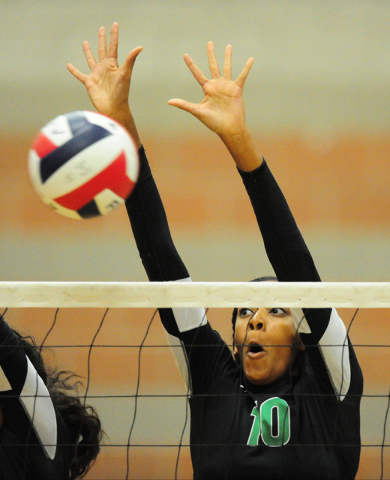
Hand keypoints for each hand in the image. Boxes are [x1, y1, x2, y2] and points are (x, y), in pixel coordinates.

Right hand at [67, 22, 142, 147]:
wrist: (113, 108)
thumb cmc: (121, 93)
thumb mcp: (125, 74)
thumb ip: (130, 60)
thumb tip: (140, 47)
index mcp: (113, 65)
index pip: (113, 47)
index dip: (114, 36)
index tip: (114, 24)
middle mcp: (105, 68)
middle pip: (102, 50)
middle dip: (102, 39)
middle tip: (101, 29)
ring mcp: (97, 75)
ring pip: (91, 60)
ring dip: (88, 52)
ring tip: (85, 42)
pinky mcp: (89, 83)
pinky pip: (80, 75)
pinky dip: (74, 71)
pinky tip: (68, 65)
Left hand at [168, 42, 253, 138]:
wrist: (229, 128)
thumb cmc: (213, 122)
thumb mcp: (197, 111)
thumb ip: (184, 105)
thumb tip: (169, 102)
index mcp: (207, 89)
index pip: (197, 74)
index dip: (191, 64)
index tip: (185, 55)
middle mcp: (216, 85)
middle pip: (213, 65)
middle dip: (211, 54)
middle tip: (209, 42)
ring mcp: (227, 86)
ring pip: (227, 67)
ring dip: (228, 56)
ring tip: (228, 46)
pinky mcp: (237, 89)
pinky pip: (242, 76)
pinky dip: (246, 68)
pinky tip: (251, 59)